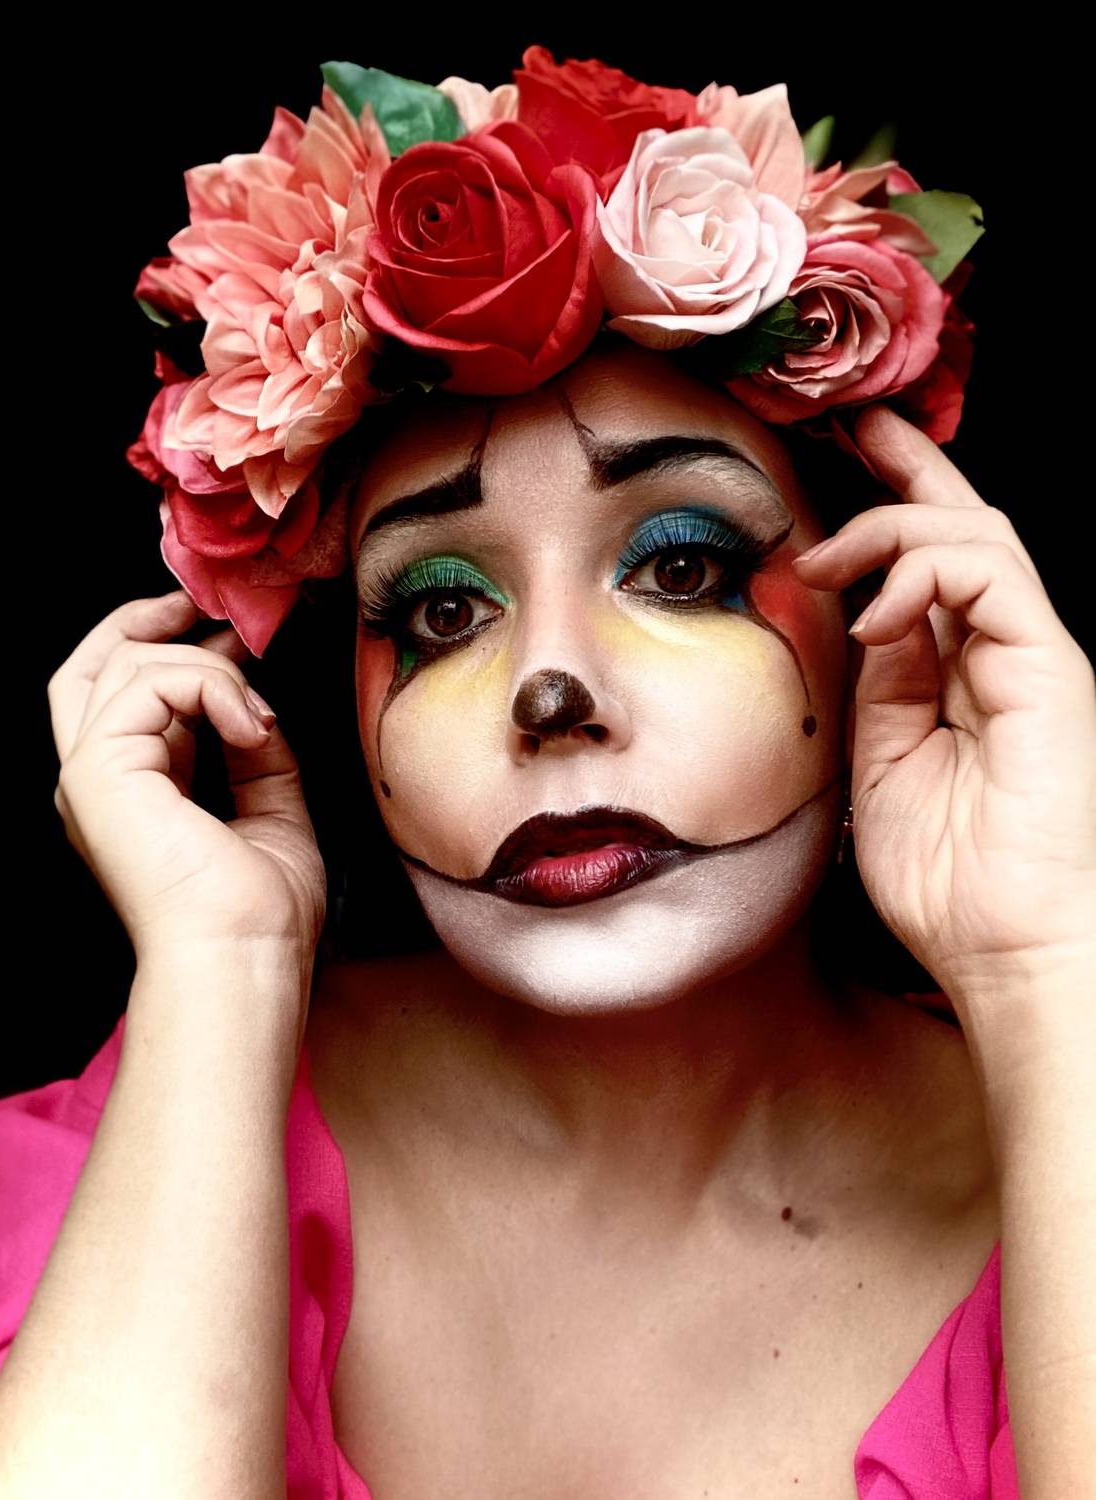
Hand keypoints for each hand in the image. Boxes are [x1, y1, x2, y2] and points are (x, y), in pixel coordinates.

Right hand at [49, 589, 326, 970]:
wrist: (245, 957)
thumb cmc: (260, 910)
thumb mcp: (270, 809)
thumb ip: (254, 752)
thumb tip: (255, 703)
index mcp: (132, 796)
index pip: (127, 700)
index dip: (176, 654)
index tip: (233, 638)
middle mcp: (98, 783)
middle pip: (90, 668)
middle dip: (145, 622)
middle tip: (206, 609)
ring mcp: (89, 777)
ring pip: (125, 665)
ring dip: (206, 668)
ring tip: (259, 714)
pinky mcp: (96, 772)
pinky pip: (147, 683)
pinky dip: (210, 688)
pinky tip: (253, 727)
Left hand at [793, 406, 1095, 1005]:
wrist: (1005, 953)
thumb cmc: (948, 883)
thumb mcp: (882, 767)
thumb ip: (878, 689)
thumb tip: (864, 614)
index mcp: (961, 677)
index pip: (930, 569)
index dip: (891, 510)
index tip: (838, 466)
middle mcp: (1004, 656)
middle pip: (964, 529)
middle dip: (910, 469)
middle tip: (857, 425)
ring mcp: (1032, 659)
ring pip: (976, 537)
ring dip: (892, 524)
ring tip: (825, 555)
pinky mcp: (1050, 670)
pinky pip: (990, 578)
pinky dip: (924, 571)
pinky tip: (874, 608)